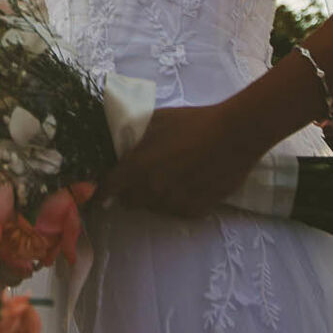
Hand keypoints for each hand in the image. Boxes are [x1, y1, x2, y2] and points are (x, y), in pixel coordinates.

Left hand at [97, 101, 269, 220]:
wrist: (233, 135)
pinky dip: (175, 201)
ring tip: (168, 176)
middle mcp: (152, 191)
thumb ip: (133, 135)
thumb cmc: (192, 122)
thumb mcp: (156, 120)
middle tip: (141, 175)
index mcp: (137, 168)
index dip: (100, 191)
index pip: (108, 189)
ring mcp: (174, 204)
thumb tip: (119, 144)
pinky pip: (175, 212)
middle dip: (130, 190)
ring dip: (153, 196)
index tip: (99, 192)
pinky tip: (186, 183)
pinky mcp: (195, 211)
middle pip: (129, 201)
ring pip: (153, 207)